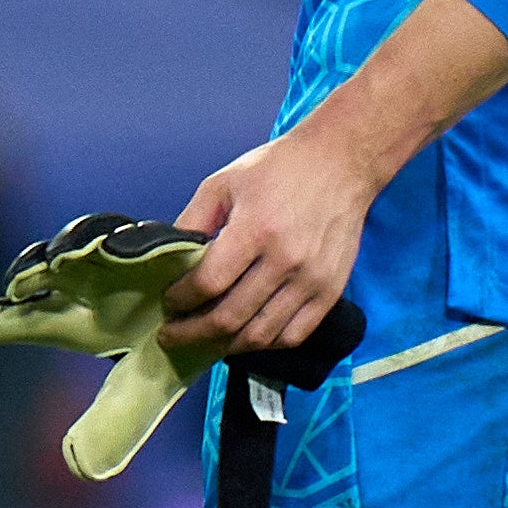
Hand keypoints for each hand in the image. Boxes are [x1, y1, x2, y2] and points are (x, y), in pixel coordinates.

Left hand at [163, 128, 375, 360]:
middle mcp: (285, 260)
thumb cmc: (280, 169)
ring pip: (260, 334)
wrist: (340, 163)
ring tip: (204, 339)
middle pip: (230, 317)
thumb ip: (192, 221)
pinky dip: (265, 343)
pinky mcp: (330, 291)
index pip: (207, 284)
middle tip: (172, 334)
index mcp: (255, 229)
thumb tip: (167, 258)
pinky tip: (245, 336)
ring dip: (225, 344)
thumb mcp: (224, 183)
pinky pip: (293, 334)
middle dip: (191, 332)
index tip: (169, 302)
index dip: (180, 300)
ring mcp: (311, 280)